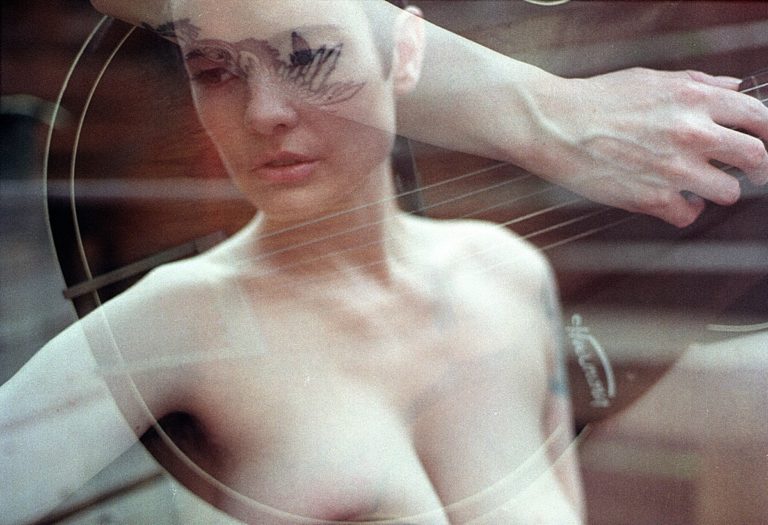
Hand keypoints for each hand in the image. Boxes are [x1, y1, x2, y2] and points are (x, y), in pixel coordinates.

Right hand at [524, 68, 767, 226]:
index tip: (763, 142)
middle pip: (755, 156)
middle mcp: (692, 133)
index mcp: (694, 98)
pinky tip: (671, 202)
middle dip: (759, 168)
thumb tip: (731, 86)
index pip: (757, 116)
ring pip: (728, 192)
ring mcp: (674, 169)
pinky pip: (688, 215)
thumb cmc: (594, 100)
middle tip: (752, 174)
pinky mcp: (651, 199)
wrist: (553, 124)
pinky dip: (683, 211)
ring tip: (699, 188)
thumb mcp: (650, 79)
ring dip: (717, 191)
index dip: (767, 132)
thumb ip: (697, 83)